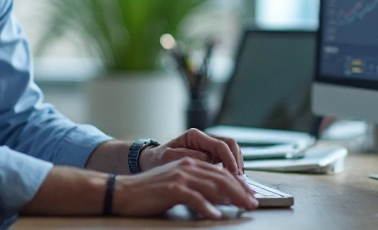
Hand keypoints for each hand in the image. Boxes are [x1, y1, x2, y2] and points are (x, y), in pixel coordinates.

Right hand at [113, 157, 257, 218]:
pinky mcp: (172, 188)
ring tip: (243, 208)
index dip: (238, 183)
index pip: (221, 172)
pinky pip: (195, 198)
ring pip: (213, 186)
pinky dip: (208, 207)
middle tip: (252, 203)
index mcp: (190, 162)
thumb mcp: (177, 183)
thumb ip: (197, 186)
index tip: (250, 194)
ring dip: (231, 198)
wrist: (125, 191)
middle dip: (240, 191)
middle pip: (221, 178)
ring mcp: (180, 176)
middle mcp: (187, 166)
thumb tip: (220, 198)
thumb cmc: (151, 191)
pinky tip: (216, 215)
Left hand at [139, 128, 244, 174]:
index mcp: (195, 136)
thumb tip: (208, 160)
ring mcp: (208, 147)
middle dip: (238, 162)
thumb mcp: (169, 157)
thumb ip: (189, 157)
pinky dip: (231, 170)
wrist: (151, 161)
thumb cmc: (158, 159)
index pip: (220, 144)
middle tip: (240, 180)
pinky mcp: (210, 156)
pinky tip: (232, 183)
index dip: (230, 159)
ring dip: (237, 166)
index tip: (234, 174)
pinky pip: (226, 160)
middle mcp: (204, 139)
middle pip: (231, 145)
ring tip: (238, 183)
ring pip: (231, 152)